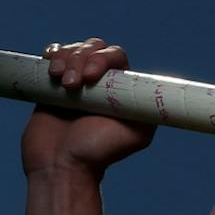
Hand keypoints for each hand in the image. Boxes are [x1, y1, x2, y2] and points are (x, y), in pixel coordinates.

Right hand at [19, 38, 155, 178]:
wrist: (61, 166)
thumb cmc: (98, 154)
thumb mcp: (136, 135)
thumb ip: (151, 111)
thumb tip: (164, 93)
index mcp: (120, 88)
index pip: (115, 56)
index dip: (103, 58)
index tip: (91, 76)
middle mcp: (99, 82)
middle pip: (94, 48)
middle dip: (81, 58)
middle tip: (72, 85)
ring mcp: (76, 80)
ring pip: (74, 50)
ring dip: (66, 58)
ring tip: (59, 81)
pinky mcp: (52, 84)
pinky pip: (54, 55)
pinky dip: (53, 54)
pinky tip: (49, 64)